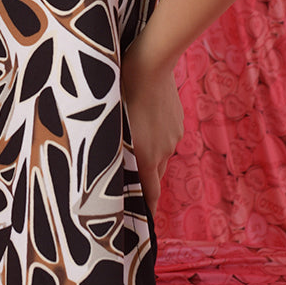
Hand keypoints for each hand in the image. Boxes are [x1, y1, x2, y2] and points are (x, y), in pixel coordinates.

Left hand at [119, 36, 183, 219]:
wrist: (150, 62)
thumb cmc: (120, 91)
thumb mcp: (109, 124)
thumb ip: (111, 149)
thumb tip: (108, 167)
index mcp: (145, 156)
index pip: (149, 194)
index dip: (147, 209)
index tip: (144, 222)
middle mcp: (163, 151)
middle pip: (153, 173)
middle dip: (143, 177)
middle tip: (127, 176)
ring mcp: (173, 134)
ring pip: (159, 151)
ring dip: (148, 149)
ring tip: (133, 136)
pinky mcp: (177, 119)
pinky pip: (165, 133)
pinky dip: (155, 132)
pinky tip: (143, 116)